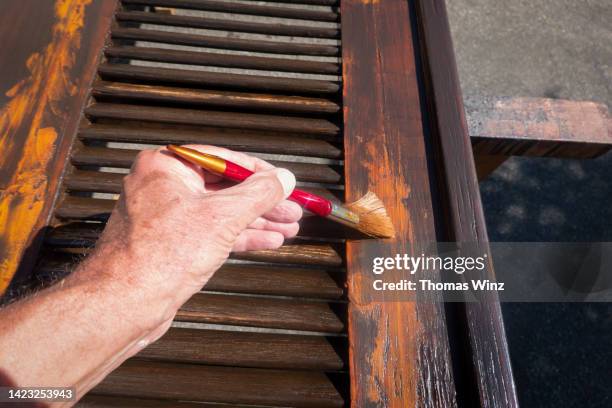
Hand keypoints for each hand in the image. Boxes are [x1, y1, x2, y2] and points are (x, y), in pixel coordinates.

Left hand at [74, 145, 300, 324]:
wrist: (124, 303)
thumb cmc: (158, 256)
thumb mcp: (222, 217)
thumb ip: (258, 194)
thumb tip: (284, 179)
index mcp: (166, 166)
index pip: (223, 158)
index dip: (260, 172)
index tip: (284, 182)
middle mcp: (162, 186)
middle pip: (224, 187)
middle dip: (262, 202)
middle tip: (291, 209)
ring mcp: (165, 217)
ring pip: (220, 212)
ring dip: (256, 221)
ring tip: (287, 227)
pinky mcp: (169, 244)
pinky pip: (210, 232)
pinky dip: (238, 236)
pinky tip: (266, 241)